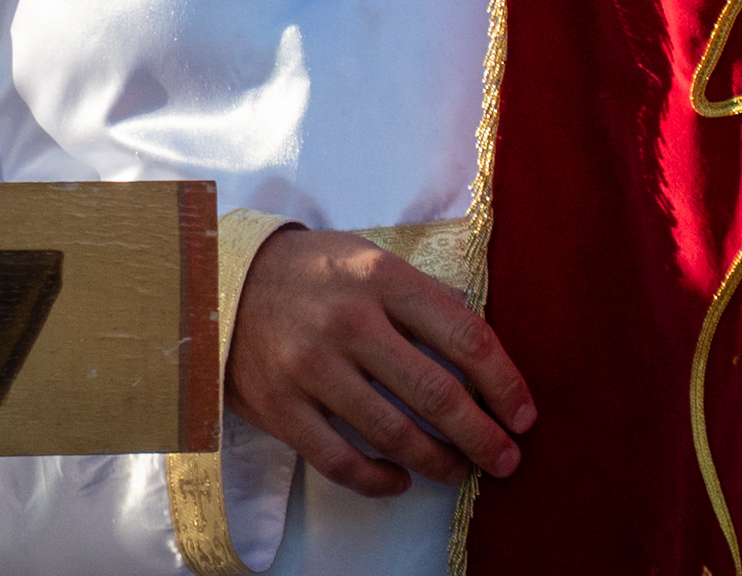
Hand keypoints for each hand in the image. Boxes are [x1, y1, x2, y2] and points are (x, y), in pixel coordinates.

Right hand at [226, 228, 534, 497]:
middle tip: (507, 460)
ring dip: (438, 461)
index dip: (503, 382)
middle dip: (482, 435)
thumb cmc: (312, 272)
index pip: (463, 335)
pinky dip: (378, 480)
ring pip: (393, 434)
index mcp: (381, 279)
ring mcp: (311, 369)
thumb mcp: (369, 260)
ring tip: (461, 470)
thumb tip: (481, 340)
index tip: (524, 413)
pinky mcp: (281, 408)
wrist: (218, 282)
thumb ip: (423, 297)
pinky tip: (400, 481)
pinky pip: (340, 461)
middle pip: (436, 393)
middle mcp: (349, 323)